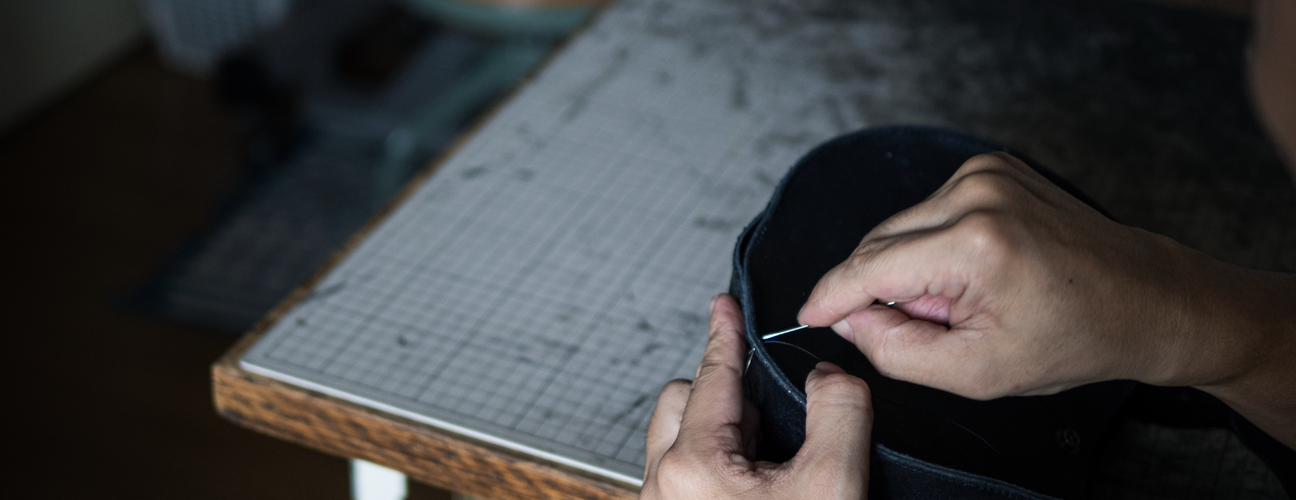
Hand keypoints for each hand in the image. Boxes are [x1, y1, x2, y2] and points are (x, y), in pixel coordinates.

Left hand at [641, 294, 872, 499]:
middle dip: (726, 397)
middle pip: (684, 402)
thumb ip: (839, 412)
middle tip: (772, 422)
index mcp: (692, 465)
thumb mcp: (833, 482)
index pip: (711, 376)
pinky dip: (718, 465)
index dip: (725, 334)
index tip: (724, 305)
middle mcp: (663, 485)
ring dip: (722, 435)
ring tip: (771, 464)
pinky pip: (684, 474)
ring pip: (681, 439)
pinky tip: (759, 486)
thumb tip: (827, 377)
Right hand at [797, 152, 1237, 398]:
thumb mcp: (977, 373)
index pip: (869, 267)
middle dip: (881, 290)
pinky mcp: (991, 166)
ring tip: (963, 302)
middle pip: (878, 244)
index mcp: (976, 243)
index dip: (829, 297)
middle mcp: (977, 193)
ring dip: (909, 268)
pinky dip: (932, 246)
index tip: (804, 316)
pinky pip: (928, 213)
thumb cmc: (1073, 339)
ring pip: (900, 228)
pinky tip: (972, 273)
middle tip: (926, 329)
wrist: (1144, 299)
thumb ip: (897, 350)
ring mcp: (986, 172)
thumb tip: (849, 318)